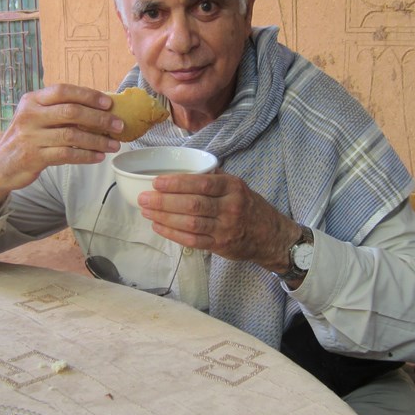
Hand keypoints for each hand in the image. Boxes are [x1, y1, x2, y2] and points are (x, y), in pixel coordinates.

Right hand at [0, 84, 122, 215]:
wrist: (0, 165)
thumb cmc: (27, 138)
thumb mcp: (36, 117)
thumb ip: (59, 110)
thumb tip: (100, 109)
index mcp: (32, 100)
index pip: (63, 91)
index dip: (88, 95)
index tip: (109, 102)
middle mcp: (30, 115)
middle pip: (71, 112)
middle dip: (99, 118)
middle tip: (118, 125)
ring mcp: (31, 136)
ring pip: (72, 135)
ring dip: (97, 140)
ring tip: (114, 144)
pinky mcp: (34, 157)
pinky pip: (67, 154)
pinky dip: (86, 155)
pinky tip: (98, 157)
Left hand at [137, 171, 300, 272]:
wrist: (270, 235)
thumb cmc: (248, 206)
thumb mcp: (237, 186)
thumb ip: (212, 178)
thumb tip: (180, 169)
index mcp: (233, 187)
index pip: (201, 183)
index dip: (177, 183)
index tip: (156, 182)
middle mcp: (230, 207)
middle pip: (193, 204)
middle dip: (164, 201)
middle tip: (144, 198)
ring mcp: (225, 228)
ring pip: (190, 223)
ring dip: (164, 217)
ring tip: (146, 211)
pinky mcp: (220, 245)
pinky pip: (192, 240)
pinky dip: (172, 234)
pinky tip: (158, 226)